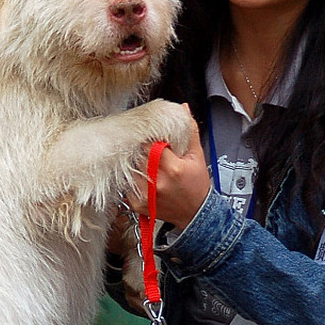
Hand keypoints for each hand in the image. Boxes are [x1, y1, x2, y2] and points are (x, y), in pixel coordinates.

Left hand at [125, 116, 210, 230]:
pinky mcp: (137, 203)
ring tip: (148, 165)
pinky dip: (133, 178)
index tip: (153, 139)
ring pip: (130, 168)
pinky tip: (144, 178)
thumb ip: (188, 131)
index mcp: (172, 168)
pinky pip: (127, 184)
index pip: (150, 144)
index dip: (150, 139)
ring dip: (136, 164)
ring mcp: (145, 194)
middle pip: (137, 155)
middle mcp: (157, 182)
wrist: (195, 214)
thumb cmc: (196, 186)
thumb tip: (182, 110)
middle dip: (142, 150)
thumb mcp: (197, 157)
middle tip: (149, 151)